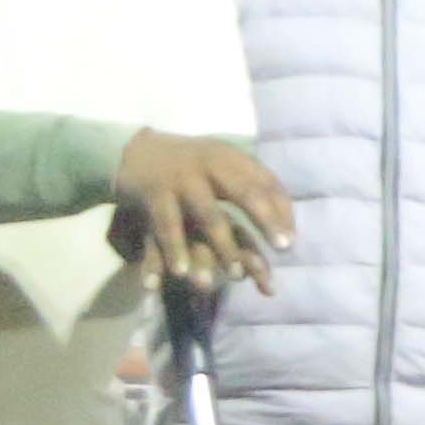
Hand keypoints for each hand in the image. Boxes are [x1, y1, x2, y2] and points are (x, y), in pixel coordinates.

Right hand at [109, 131, 294, 292]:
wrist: (134, 149)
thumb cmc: (193, 167)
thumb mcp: (223, 167)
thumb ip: (251, 193)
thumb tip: (289, 232)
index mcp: (233, 159)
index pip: (268, 183)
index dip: (283, 211)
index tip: (290, 241)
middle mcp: (211, 165)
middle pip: (245, 192)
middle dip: (266, 219)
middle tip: (282, 247)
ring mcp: (182, 179)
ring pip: (208, 215)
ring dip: (224, 247)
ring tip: (237, 276)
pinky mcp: (154, 193)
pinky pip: (167, 225)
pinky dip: (175, 249)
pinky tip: (182, 273)